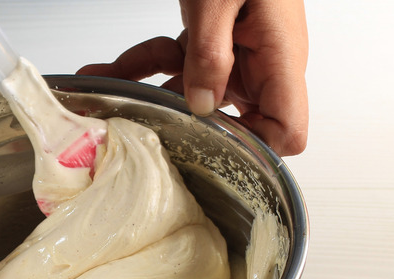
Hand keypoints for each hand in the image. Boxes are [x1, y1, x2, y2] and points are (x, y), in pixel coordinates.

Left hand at [77, 0, 308, 155]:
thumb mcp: (218, 2)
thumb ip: (209, 56)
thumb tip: (201, 105)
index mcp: (279, 58)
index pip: (288, 131)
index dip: (257, 149)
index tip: (213, 147)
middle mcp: (261, 64)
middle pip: (234, 119)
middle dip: (186, 122)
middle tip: (146, 122)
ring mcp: (236, 55)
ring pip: (193, 93)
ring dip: (150, 91)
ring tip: (104, 88)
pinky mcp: (212, 44)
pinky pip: (178, 65)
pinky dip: (143, 63)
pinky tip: (107, 67)